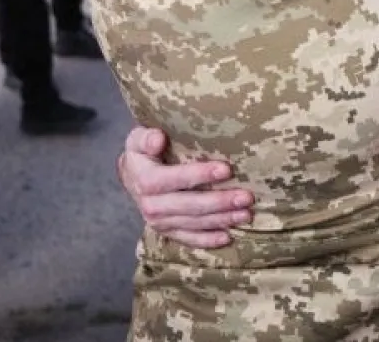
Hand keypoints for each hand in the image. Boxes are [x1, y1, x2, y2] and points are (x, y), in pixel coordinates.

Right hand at [117, 127, 253, 248]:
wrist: (132, 176)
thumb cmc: (143, 152)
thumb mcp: (138, 139)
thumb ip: (146, 138)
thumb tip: (158, 138)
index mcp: (145, 180)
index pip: (174, 179)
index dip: (200, 175)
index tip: (226, 169)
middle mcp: (150, 205)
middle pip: (189, 205)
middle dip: (220, 202)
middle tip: (246, 197)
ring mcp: (159, 222)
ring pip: (194, 223)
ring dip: (221, 220)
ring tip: (246, 214)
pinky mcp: (167, 232)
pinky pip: (188, 239)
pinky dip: (208, 240)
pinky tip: (227, 237)